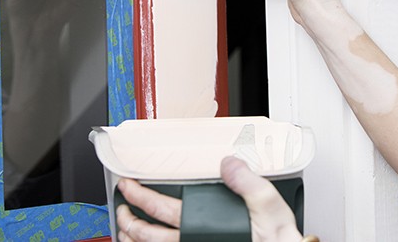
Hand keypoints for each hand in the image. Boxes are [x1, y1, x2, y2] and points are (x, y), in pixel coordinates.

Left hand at [115, 156, 302, 241]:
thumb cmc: (276, 240)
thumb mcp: (269, 205)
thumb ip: (249, 183)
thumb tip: (228, 163)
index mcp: (204, 225)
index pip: (160, 208)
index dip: (138, 196)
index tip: (127, 185)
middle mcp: (194, 241)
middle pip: (146, 233)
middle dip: (127, 217)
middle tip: (121, 205)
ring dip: (131, 238)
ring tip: (124, 227)